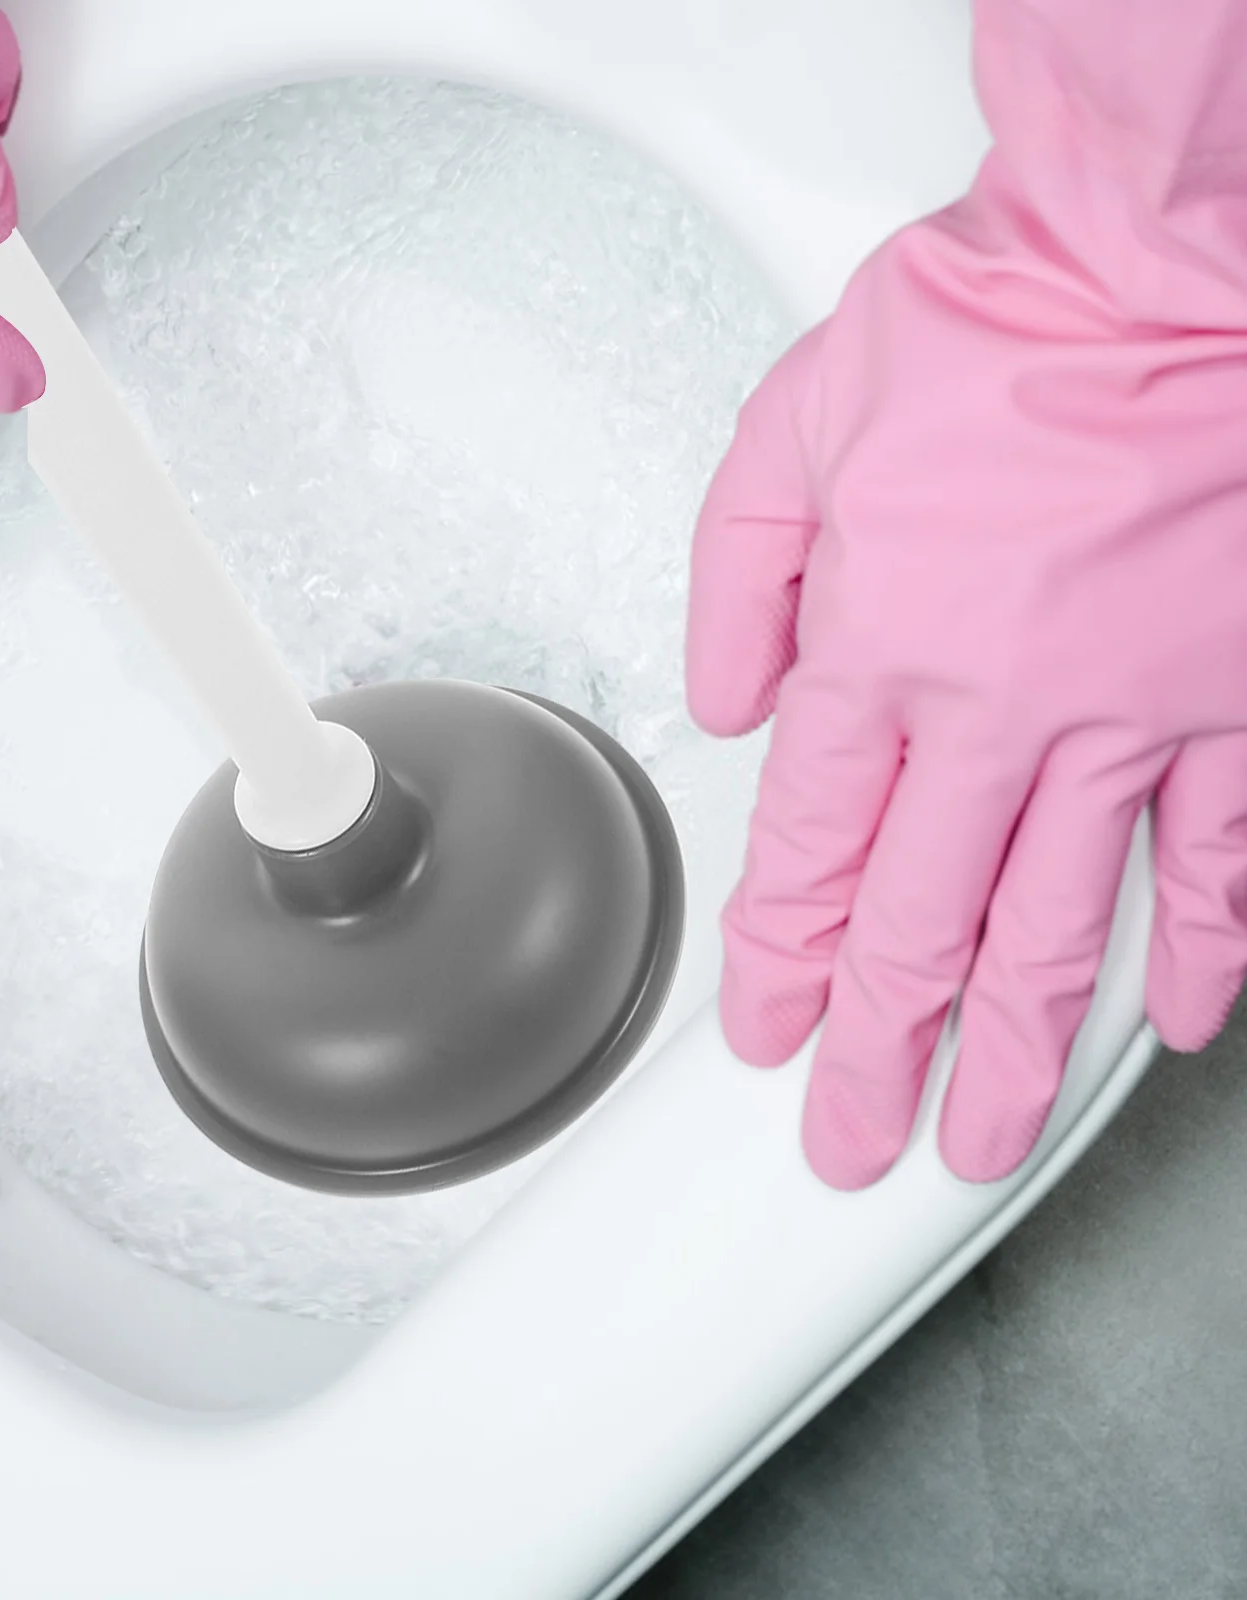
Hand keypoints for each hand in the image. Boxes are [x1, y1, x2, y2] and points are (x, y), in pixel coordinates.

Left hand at [685, 15, 1246, 1187]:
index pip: (812, 857)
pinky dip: (1196, 953)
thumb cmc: (986, 327)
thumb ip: (735, 586)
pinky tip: (1166, 1026)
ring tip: (975, 1143)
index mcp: (878, 650)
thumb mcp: (788, 436)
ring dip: (1010, 1053)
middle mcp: (999, 711)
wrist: (1156, 255)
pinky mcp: (1237, 698)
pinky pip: (1220, 859)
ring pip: (1056, 929)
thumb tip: (724, 708)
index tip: (769, 1035)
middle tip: (851, 1143)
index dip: (783, 963)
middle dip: (876, 1055)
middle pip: (916, 930)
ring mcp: (1130, 717)